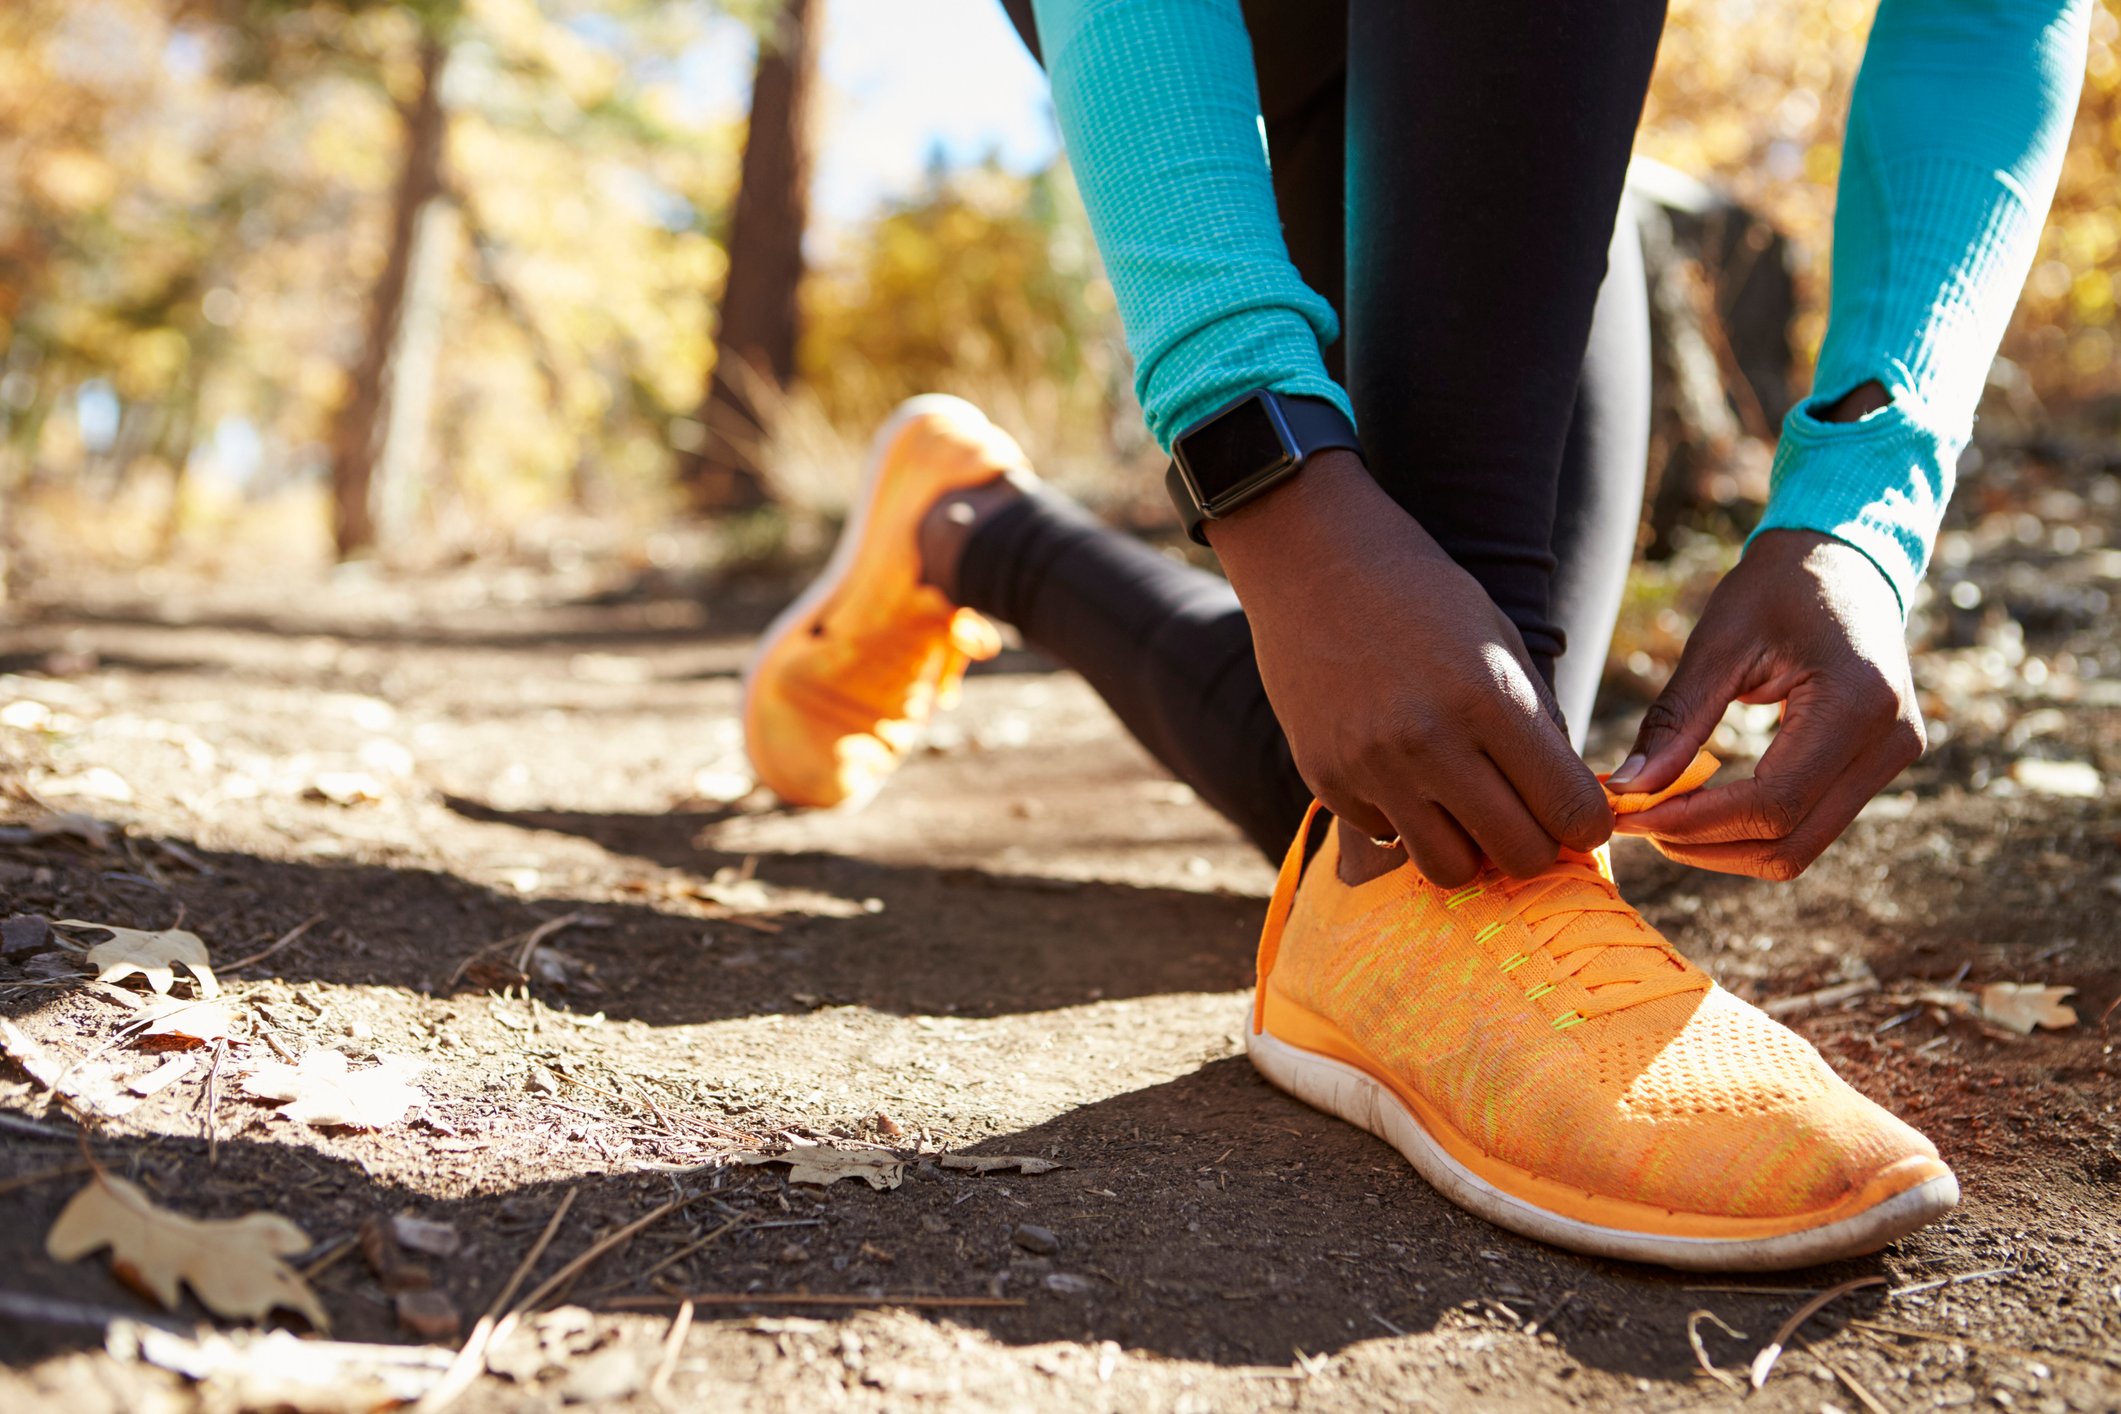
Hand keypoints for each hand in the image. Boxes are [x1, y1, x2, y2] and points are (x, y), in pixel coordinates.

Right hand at [1209, 450, 1611, 886]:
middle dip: (1537, 847)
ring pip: (1450, 869)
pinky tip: (1404, 775)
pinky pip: (1389, 837)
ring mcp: (1372, 767)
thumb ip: (1537, 725)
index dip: (1587, 825)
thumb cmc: (1421, 593)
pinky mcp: (1327, 779)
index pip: (1570, 810)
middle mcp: (1431, 742)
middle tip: (1529, 821)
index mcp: (1490, 699)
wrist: (1311, 562)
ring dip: (1471, 849)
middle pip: (1518, 855)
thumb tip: (1572, 808)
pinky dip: (1408, 821)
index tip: (1578, 816)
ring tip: (1468, 812)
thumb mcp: (1500, 640)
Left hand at [1607, 529, 1923, 878]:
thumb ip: (1676, 719)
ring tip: (1660, 814)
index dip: (1695, 822)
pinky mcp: (1877, 765)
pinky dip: (1749, 828)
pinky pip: (1809, 823)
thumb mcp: (1718, 642)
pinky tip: (1698, 805)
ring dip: (1724, 846)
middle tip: (1636, 822)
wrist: (1844, 559)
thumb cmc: (1777, 588)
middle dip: (1705, 846)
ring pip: (1800, 847)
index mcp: (1857, 704)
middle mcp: (1889, 742)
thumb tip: (1628, 789)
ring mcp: (1891, 759)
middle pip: (1790, 843)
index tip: (1630, 815)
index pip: (1774, 804)